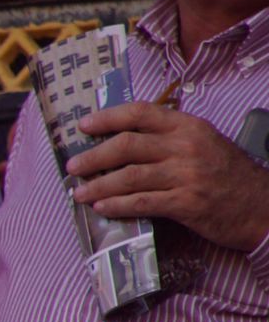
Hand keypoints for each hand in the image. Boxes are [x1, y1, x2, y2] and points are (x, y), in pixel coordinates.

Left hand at [70, 102, 268, 253]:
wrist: (262, 206)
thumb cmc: (227, 175)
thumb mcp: (203, 143)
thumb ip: (169, 138)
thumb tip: (122, 139)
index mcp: (188, 126)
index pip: (140, 113)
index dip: (108, 117)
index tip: (83, 125)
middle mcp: (186, 146)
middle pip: (127, 145)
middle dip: (93, 157)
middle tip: (72, 167)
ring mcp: (186, 175)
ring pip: (129, 176)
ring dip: (98, 186)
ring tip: (79, 192)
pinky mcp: (186, 203)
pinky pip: (142, 202)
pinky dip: (117, 205)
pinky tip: (102, 208)